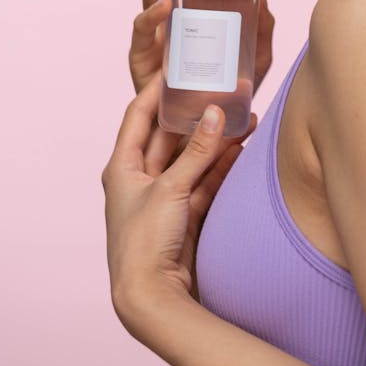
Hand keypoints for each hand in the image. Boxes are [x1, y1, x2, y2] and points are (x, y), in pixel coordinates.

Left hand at [102, 70, 256, 334]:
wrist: (152, 298)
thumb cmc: (144, 243)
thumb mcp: (171, 189)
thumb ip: (196, 151)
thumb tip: (217, 113)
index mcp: (122, 167)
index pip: (139, 116)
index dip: (157, 90)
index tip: (177, 67)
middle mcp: (141, 179)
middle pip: (170, 136)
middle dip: (196, 115)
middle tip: (220, 90)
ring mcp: (164, 196)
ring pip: (192, 158)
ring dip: (215, 140)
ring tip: (244, 117)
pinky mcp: (185, 214)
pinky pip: (205, 180)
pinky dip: (222, 165)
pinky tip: (243, 147)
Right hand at [129, 0, 274, 95]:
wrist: (201, 137)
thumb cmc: (224, 96)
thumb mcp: (255, 60)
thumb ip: (262, 31)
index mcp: (194, 13)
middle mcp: (171, 21)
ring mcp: (155, 39)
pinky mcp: (143, 64)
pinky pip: (142, 36)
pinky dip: (151, 17)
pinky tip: (166, 5)